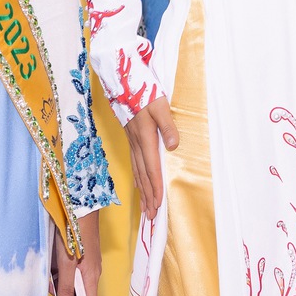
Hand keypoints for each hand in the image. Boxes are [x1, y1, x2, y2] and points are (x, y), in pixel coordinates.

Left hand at [50, 210, 103, 295]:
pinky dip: (63, 286)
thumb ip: (65, 289)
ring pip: (77, 291)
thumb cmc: (73, 231)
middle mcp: (92, 275)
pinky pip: (73, 279)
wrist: (79, 203)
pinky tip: (52, 282)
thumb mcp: (66, 262)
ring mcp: (88, 266)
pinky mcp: (82, 258)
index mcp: (90, 279)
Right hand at [125, 95, 180, 218]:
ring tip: (145, 208)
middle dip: (148, 197)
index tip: (158, 205)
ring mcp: (131, 141)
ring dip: (142, 191)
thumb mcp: (160, 105)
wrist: (122, 79)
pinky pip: (134, 163)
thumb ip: (167, 126)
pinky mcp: (130, 137)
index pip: (151, 168)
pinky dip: (137, 178)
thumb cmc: (143, 90)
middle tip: (151, 217)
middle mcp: (136, 143)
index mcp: (144, 137)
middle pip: (142, 175)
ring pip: (137, 172)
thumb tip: (173, 146)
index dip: (155, 188)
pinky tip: (139, 185)